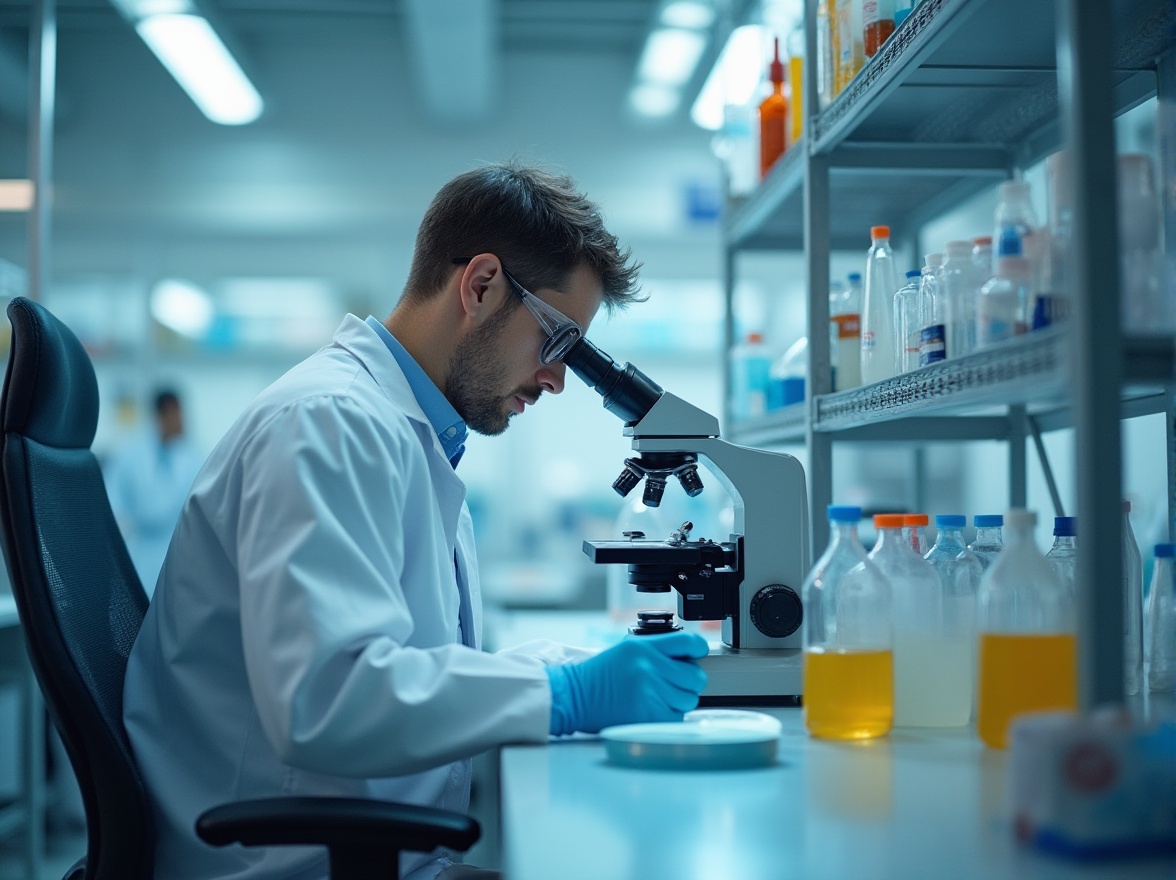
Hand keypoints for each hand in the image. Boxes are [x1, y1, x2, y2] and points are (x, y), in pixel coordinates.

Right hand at [546, 631, 708, 735]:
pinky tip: (653, 710)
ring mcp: (650, 691)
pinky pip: (677, 717)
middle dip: (688, 681)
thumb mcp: (627, 651)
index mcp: (644, 647)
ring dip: (679, 701)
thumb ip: (657, 651)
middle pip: (695, 675)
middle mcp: (649, 666)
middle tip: (673, 683)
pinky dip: (670, 716)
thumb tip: (689, 660)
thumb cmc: (599, 675)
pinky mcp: (649, 715)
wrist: (575, 696)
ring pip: (689, 699)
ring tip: (659, 698)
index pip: (689, 642)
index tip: (698, 654)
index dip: (698, 648)